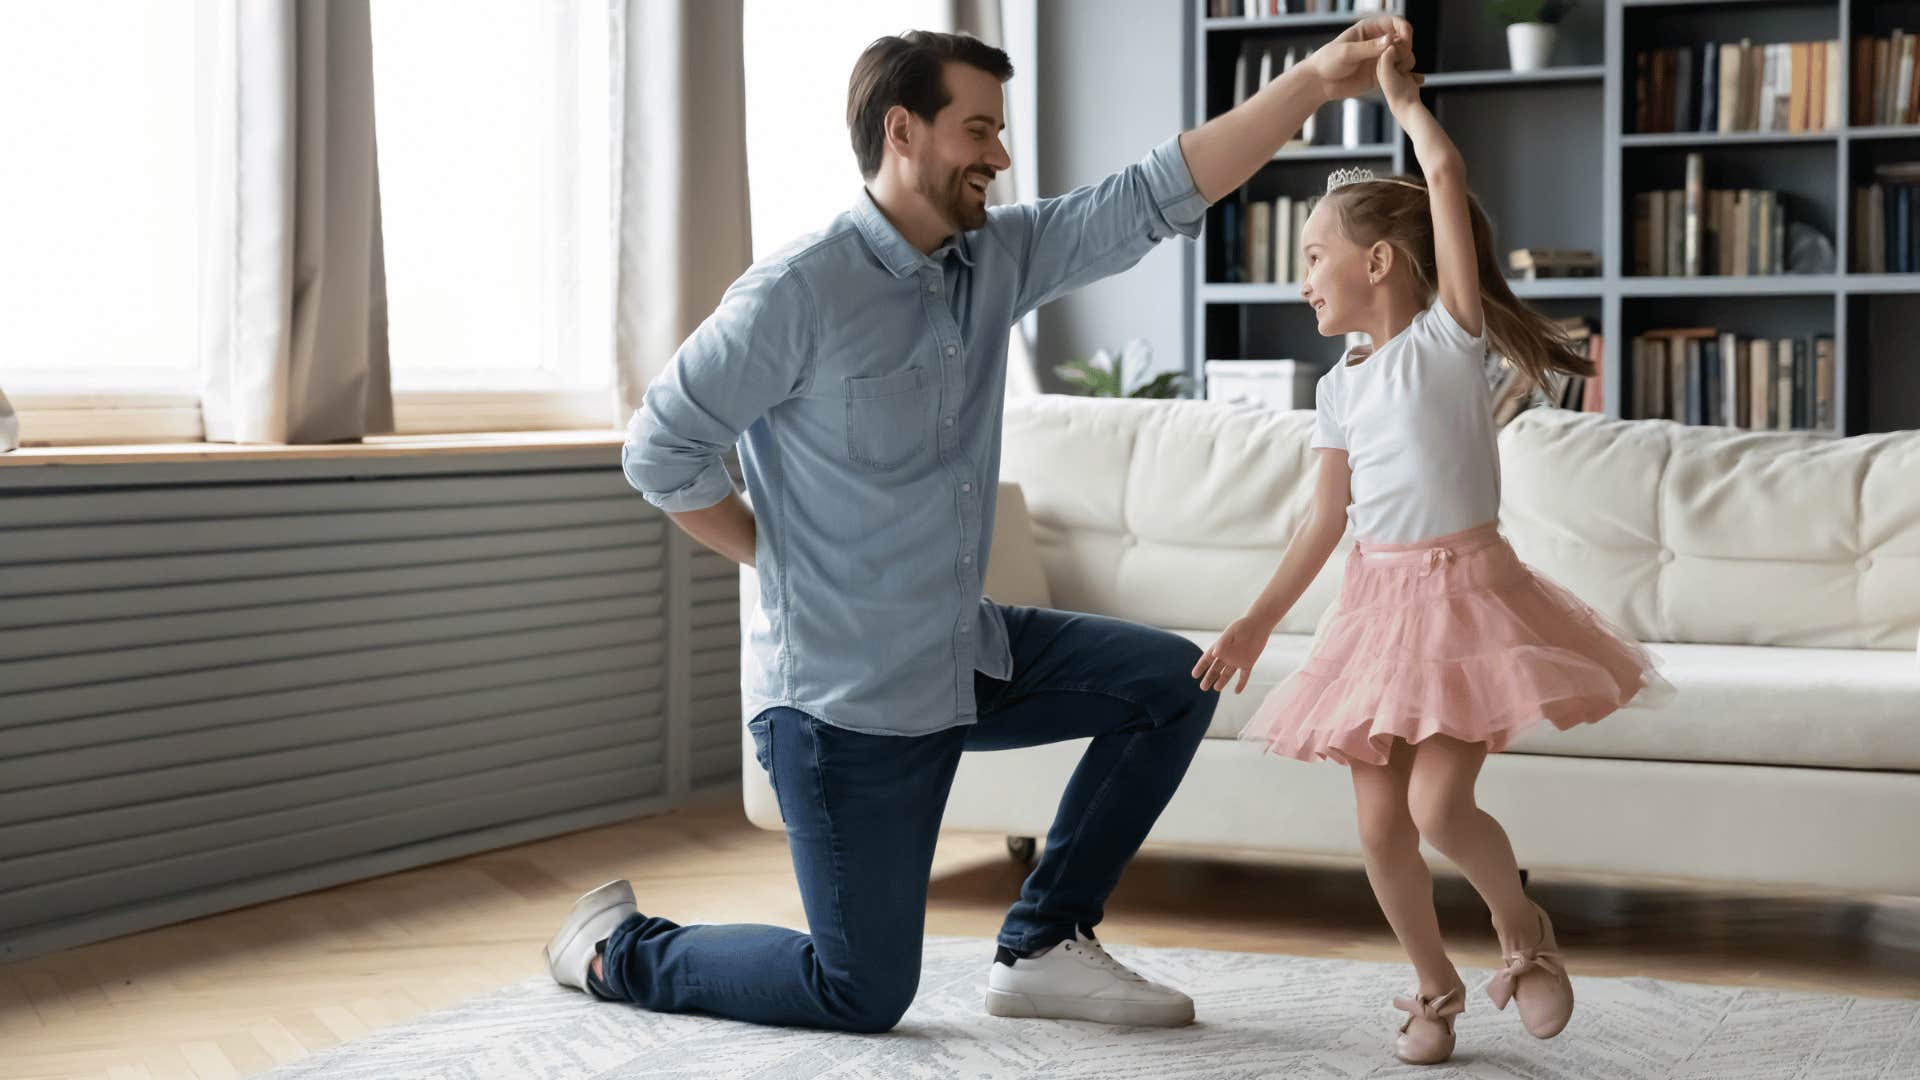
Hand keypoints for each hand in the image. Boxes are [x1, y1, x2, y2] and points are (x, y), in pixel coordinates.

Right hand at [1191, 615, 1274, 694]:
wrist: (1258, 625)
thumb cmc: (1242, 626)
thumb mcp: (1231, 633)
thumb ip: (1223, 643)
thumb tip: (1214, 654)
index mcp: (1220, 648)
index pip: (1207, 659)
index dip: (1201, 667)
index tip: (1194, 675)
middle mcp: (1227, 656)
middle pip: (1215, 669)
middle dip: (1209, 678)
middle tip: (1203, 687)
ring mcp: (1237, 660)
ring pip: (1227, 674)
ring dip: (1221, 681)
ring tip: (1216, 688)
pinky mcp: (1248, 663)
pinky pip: (1244, 676)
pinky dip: (1241, 684)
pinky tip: (1237, 692)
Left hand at [1305, 15, 1420, 102]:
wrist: (1320, 83)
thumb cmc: (1328, 62)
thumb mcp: (1346, 53)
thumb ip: (1368, 48)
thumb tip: (1390, 40)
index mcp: (1370, 28)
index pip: (1395, 22)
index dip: (1404, 29)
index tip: (1405, 40)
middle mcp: (1378, 41)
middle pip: (1404, 39)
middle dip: (1404, 48)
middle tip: (1395, 59)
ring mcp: (1381, 58)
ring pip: (1405, 56)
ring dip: (1405, 62)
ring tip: (1394, 71)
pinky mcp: (1382, 73)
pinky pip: (1399, 72)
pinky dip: (1406, 75)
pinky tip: (1408, 80)